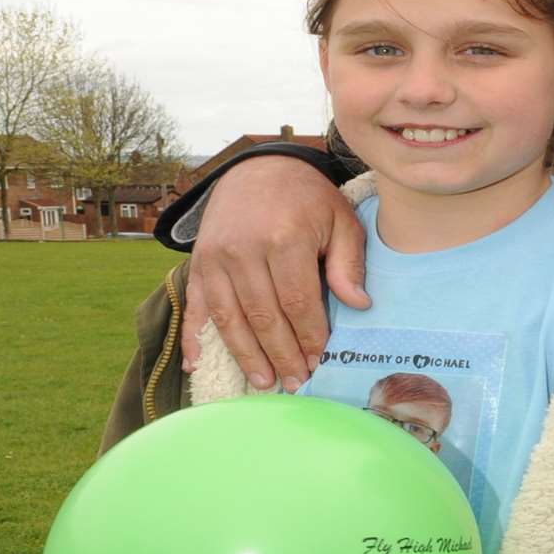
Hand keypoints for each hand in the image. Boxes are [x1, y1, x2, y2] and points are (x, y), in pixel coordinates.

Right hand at [178, 156, 367, 389]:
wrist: (260, 169)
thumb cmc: (308, 199)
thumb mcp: (341, 220)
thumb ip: (348, 263)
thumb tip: (359, 305)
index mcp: (284, 238)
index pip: (298, 302)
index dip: (309, 337)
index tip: (319, 362)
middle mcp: (245, 250)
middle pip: (264, 316)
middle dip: (281, 354)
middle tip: (294, 383)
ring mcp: (216, 257)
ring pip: (230, 318)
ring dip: (246, 355)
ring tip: (263, 382)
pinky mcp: (198, 262)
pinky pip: (195, 306)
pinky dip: (193, 338)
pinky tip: (197, 366)